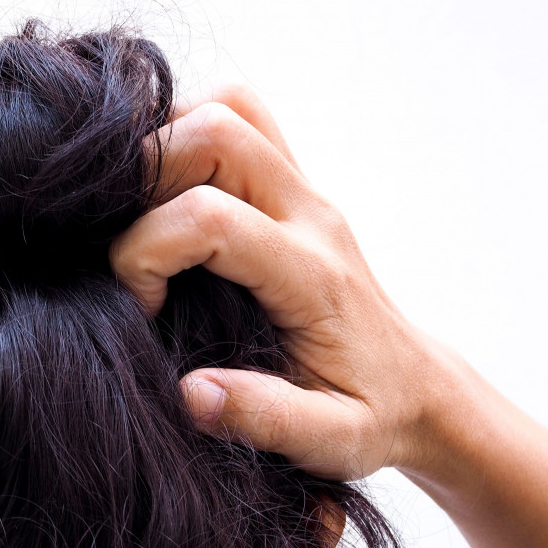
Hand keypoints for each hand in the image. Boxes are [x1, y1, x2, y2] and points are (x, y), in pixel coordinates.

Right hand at [110, 85, 441, 478]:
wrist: (420, 390)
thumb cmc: (373, 417)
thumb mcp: (330, 441)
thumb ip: (262, 417)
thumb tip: (189, 392)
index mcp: (312, 274)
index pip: (210, 218)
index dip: (145, 252)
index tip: (140, 308)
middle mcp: (310, 214)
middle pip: (216, 130)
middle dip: (144, 177)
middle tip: (127, 245)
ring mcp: (304, 191)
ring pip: (227, 106)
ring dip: (166, 141)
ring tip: (140, 216)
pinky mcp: (292, 186)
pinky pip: (237, 118)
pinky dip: (187, 134)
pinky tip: (165, 198)